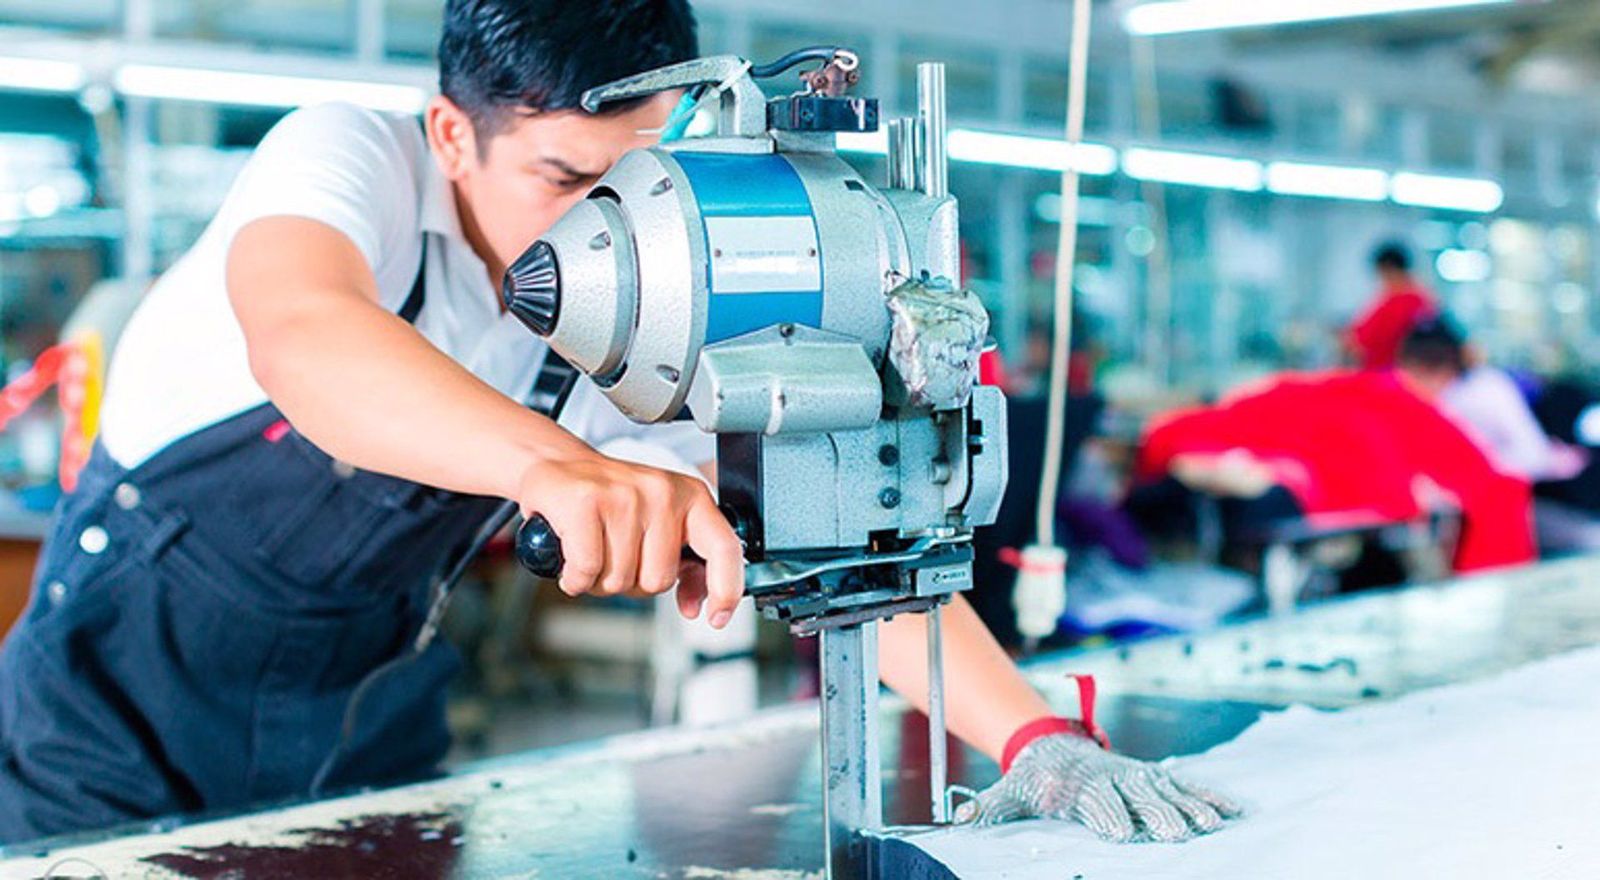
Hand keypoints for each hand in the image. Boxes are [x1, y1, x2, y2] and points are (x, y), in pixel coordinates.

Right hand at [516, 452, 743, 626]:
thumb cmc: (609, 499)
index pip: (723, 547)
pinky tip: (572, 559)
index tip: (717, 616)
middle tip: (615, 556)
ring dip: (600, 580)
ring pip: (621, 580)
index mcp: (690, 497)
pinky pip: (587, 570)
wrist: (557, 466)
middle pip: (659, 581)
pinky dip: (575, 577)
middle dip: (632, 583)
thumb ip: (684, 562)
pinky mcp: (587, 502)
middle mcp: (663, 492)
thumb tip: (695, 602)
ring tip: (593, 549)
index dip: (725, 588)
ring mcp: (625, 496)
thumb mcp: (659, 523)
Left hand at [955, 732, 1240, 841]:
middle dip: (1156, 814)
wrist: (1053, 746)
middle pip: (1137, 797)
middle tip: (1176, 834)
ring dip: (1191, 807)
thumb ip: (990, 807)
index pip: (1096, 802)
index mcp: (1080, 786)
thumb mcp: (1010, 792)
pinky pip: (1187, 784)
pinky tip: (1234, 811)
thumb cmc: (1035, 779)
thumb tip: (961, 820)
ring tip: (1213, 825)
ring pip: (1168, 790)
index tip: (1122, 832)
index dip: (1109, 816)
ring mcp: (1137, 775)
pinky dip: (1211, 795)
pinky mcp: (1155, 775)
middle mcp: (1112, 778)